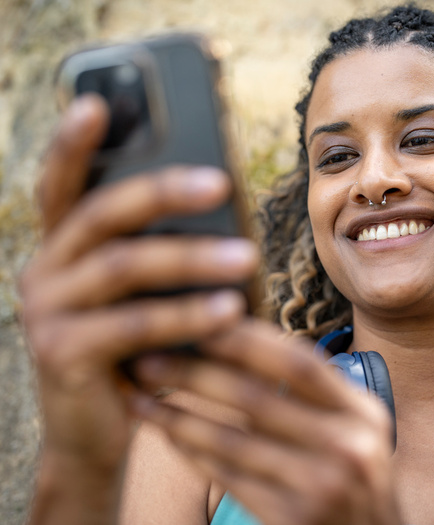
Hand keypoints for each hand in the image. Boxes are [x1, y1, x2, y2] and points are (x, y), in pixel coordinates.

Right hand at [20, 94, 257, 474]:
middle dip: (162, 193)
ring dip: (191, 259)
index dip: (74, 144)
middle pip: (102, 213)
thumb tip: (222, 204)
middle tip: (221, 183)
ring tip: (246, 257)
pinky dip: (187, 316)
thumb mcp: (142, 296)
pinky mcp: (62, 354)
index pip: (62, 183)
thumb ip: (158, 252)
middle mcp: (44, 269)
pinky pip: (135, 325)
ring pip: (124, 267)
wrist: (99, 428)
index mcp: (63, 247)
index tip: (95, 103)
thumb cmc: (134, 349)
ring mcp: (47, 311)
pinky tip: (232, 311)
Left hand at [130, 320, 400, 524]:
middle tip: (148, 355)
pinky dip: (194, 452)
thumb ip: (312, 394)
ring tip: (140, 394)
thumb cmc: (349, 476)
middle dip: (195, 372)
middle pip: (258, 397)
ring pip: (233, 441)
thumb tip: (242, 341)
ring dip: (179, 415)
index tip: (197, 320)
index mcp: (362, 412)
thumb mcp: (350, 429)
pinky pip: (229, 479)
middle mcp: (349, 445)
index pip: (299, 362)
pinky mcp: (295, 519)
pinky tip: (168, 433)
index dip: (245, 339)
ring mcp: (323, 486)